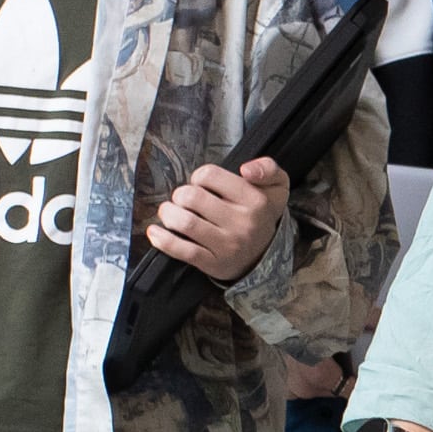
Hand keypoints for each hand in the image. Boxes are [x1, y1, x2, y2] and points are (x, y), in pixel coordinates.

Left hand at [150, 155, 290, 280]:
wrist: (264, 256)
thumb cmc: (261, 214)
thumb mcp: (277, 187)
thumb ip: (268, 168)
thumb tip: (246, 170)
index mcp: (255, 200)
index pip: (209, 175)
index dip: (199, 177)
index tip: (203, 185)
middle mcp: (243, 223)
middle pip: (192, 197)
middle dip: (180, 195)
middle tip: (183, 200)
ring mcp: (228, 245)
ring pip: (184, 222)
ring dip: (168, 214)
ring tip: (170, 213)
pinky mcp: (214, 264)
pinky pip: (183, 251)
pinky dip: (163, 240)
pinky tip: (155, 232)